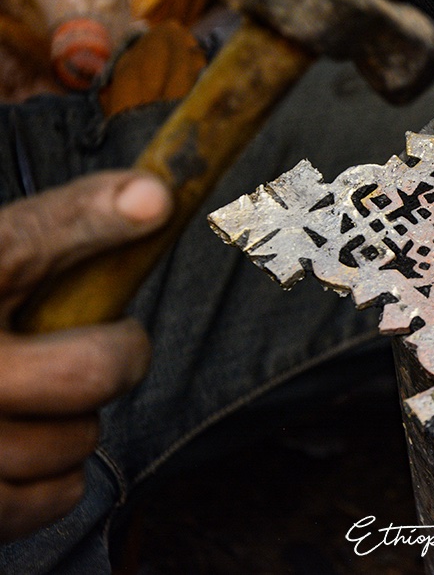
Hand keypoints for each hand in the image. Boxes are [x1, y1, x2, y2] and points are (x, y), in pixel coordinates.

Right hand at [0, 172, 169, 540]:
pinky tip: (20, 449)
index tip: (153, 200)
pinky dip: (54, 481)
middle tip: (105, 346)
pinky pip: (54, 496)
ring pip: (76, 439)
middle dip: (119, 358)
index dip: (92, 218)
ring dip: (75, 424)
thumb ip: (59, 231)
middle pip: (91, 371)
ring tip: (34, 402)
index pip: (24, 240)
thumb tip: (154, 197)